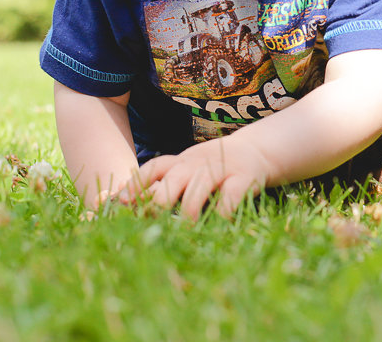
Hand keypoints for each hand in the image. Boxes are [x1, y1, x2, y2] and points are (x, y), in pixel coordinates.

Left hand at [125, 134, 269, 219]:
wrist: (256, 151)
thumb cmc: (214, 169)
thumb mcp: (189, 170)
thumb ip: (165, 185)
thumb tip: (127, 205)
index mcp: (181, 162)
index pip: (155, 166)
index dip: (138, 182)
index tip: (124, 201)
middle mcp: (198, 163)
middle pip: (174, 178)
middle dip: (161, 200)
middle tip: (154, 221)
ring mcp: (221, 169)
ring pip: (199, 188)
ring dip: (189, 211)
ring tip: (185, 230)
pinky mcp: (243, 178)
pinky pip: (229, 196)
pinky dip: (221, 213)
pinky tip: (217, 225)